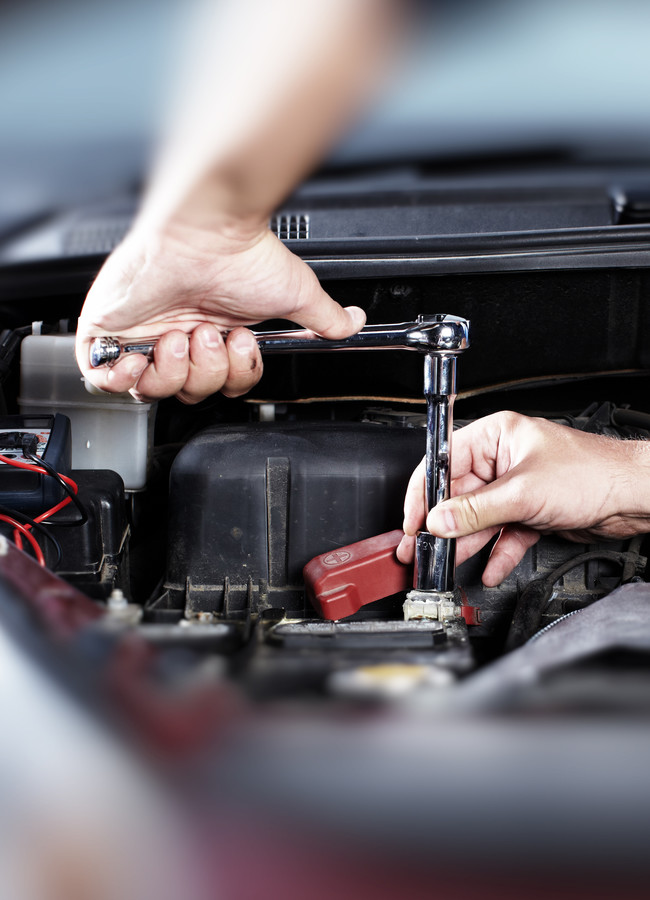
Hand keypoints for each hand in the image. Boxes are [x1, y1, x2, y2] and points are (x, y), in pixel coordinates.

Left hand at [75, 220, 364, 402]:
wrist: (204, 229)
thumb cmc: (243, 253)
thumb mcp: (295, 294)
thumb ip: (325, 317)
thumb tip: (354, 324)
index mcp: (216, 334)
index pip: (222, 385)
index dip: (233, 377)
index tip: (241, 344)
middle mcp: (180, 336)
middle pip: (189, 393)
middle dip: (205, 371)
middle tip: (210, 335)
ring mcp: (142, 335)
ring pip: (152, 391)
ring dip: (173, 370)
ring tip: (180, 333)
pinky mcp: (106, 330)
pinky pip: (105, 379)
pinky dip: (124, 379)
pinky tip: (143, 357)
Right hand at [397, 411, 649, 585]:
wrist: (634, 497)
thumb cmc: (593, 473)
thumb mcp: (523, 492)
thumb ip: (476, 510)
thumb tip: (440, 520)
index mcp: (495, 437)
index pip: (444, 462)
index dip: (424, 493)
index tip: (413, 520)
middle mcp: (502, 460)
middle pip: (459, 496)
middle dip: (444, 526)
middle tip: (423, 549)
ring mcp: (515, 488)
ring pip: (479, 519)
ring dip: (466, 544)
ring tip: (447, 564)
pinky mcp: (529, 511)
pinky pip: (503, 534)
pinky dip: (497, 553)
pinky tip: (489, 569)